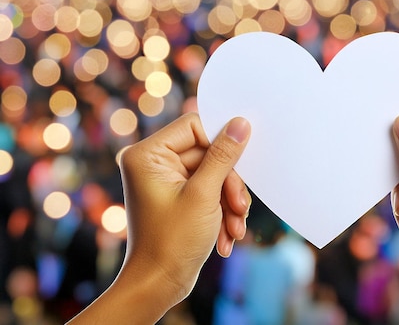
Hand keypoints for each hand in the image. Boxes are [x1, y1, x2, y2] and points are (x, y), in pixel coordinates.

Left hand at [68, 113, 250, 322]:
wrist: (160, 284)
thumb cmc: (172, 242)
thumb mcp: (204, 195)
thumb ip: (223, 156)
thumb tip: (240, 124)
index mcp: (148, 155)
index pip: (195, 127)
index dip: (221, 146)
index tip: (240, 166)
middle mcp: (153, 163)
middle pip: (208, 153)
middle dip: (228, 184)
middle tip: (238, 208)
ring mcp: (166, 180)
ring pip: (213, 174)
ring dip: (228, 201)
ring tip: (234, 228)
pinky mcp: (178, 195)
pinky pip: (209, 190)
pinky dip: (221, 210)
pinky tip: (226, 235)